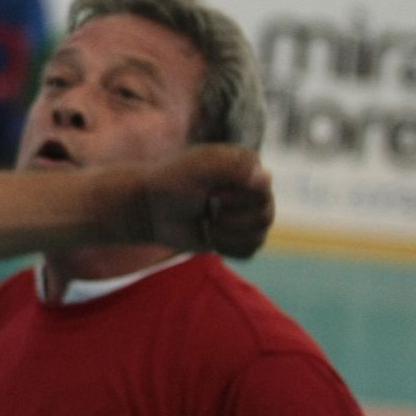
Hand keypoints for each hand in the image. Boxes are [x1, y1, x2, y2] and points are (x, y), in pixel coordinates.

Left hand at [129, 144, 273, 258]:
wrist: (149, 209)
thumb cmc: (170, 182)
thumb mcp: (199, 167)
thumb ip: (233, 167)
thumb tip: (266, 177)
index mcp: (248, 164)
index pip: (263, 190)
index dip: (236, 198)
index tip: (211, 193)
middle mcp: (253, 187)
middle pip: (265, 216)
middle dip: (230, 219)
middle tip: (206, 208)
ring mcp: (248, 212)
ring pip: (259, 236)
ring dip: (225, 234)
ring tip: (205, 222)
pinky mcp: (239, 235)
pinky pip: (250, 250)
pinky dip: (227, 247)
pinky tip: (208, 235)